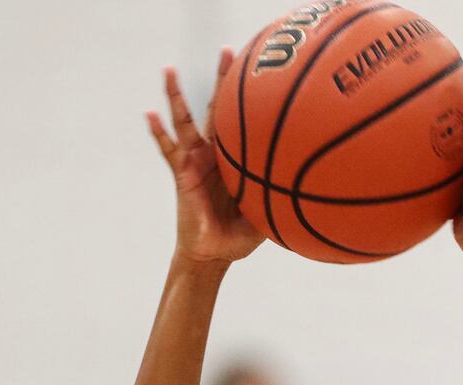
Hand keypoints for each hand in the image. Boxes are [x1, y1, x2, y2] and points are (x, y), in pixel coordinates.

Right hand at [147, 50, 263, 267]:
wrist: (213, 254)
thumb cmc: (239, 237)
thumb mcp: (266, 215)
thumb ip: (282, 201)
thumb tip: (313, 195)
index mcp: (236, 160)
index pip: (244, 122)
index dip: (250, 99)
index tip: (261, 73)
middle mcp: (215, 154)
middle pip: (217, 108)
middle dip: (221, 80)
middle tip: (227, 52)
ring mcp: (195, 161)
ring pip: (185, 121)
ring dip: (177, 96)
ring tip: (169, 70)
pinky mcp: (181, 173)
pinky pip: (168, 149)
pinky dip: (158, 132)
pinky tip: (149, 114)